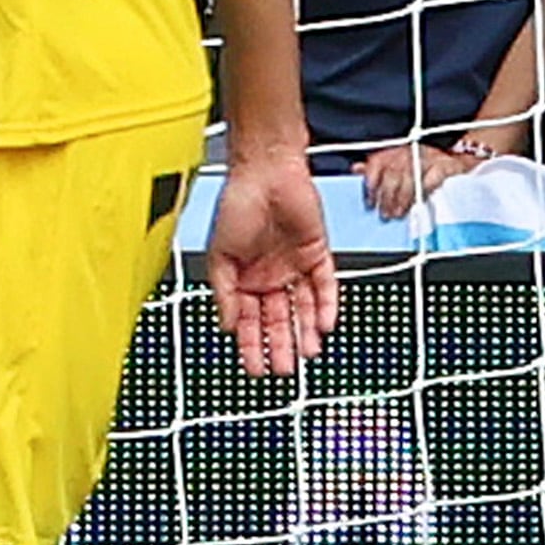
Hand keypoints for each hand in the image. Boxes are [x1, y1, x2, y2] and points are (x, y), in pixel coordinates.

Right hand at [203, 159, 337, 378]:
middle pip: (277, 319)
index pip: (248, 320)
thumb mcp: (219, 255)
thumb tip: (225, 324)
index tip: (253, 367)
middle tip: (282, 370)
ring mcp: (295, 267)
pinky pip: (325, 286)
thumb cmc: (236, 205)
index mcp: (243, 278)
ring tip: (306, 355)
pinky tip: (324, 325)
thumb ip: (222, 291)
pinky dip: (326, 306)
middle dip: (279, 345)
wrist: (266, 173)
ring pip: (303, 308)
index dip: (250, 344)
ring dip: (304, 332)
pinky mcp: (318, 254)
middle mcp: (270, 277)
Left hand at [359, 140, 473, 221]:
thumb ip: (376, 166)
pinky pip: (431, 181)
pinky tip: (418, 204)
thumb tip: (356, 169)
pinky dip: (423, 193)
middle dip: (387, 199)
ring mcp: (427, 157)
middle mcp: (408, 151)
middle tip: (384, 215)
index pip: (376, 166)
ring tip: (397, 215)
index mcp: (393, 149)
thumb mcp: (396, 158)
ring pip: (410, 181)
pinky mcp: (446, 165)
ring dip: (402, 201)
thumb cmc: (422, 158)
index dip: (371, 187)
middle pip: (392, 176)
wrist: (457, 149)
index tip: (369, 203)